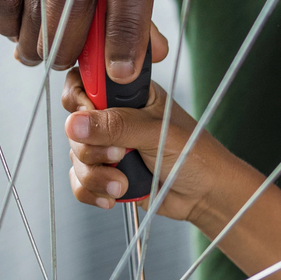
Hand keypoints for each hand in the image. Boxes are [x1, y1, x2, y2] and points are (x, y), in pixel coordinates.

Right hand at [62, 29, 250, 226]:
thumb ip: (118, 125)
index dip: (78, 98)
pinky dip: (91, 191)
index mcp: (130, 95)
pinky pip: (79, 180)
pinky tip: (113, 196)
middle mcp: (115, 118)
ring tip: (123, 184)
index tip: (87, 114)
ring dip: (95, 175)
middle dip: (91, 147)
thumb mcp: (156, 133)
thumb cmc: (194, 155)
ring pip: (76, 155)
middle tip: (118, 155)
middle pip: (75, 125)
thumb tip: (76, 123)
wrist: (205, 196)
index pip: (86, 82)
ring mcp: (108, 147)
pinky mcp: (106, 173)